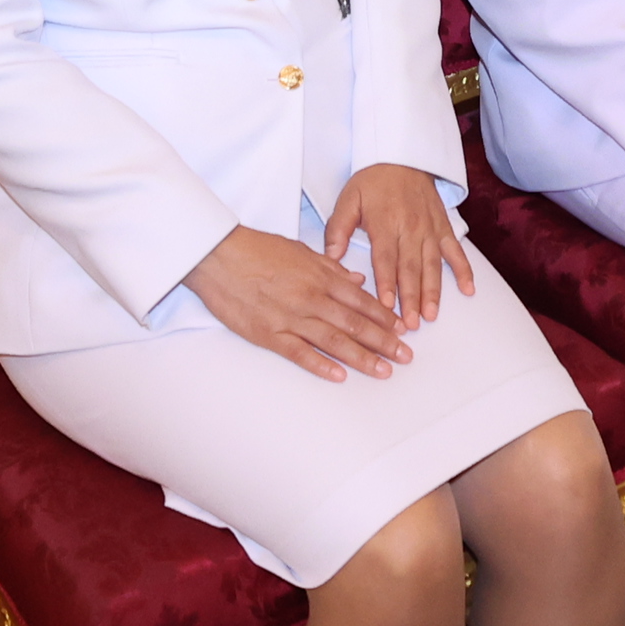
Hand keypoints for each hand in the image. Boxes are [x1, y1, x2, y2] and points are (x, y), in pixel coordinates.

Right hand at [187, 226, 413, 381]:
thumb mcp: (300, 251)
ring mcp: (291, 318)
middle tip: (405, 357)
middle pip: (355, 324)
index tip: (401, 330)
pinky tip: (339, 375)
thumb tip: (357, 281)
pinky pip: (300, 353)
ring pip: (334, 341)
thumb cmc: (257, 250)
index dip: (384, 317)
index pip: (360, 301)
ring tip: (384, 371)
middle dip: (384, 342)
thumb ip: (331, 269)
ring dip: (362, 358)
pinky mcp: (270, 334)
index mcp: (320, 277)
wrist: (218, 256)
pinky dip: (321, 365)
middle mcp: (311, 298)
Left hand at [323, 160, 474, 325]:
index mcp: (384, 224)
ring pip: (433, 264)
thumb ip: (337, 229)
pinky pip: (456, 250)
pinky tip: (468, 290)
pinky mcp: (443, 226)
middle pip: (411, 268)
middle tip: (411, 323)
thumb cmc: (373, 181)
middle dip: (411, 297)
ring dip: (433, 291)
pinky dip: (464, 270)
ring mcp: (429, 228)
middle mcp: (410, 228)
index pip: (385, 259)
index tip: (387, 307)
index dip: (387, 284)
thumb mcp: (348, 199)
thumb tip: (331, 257)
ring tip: (432, 314)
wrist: (402, 156)